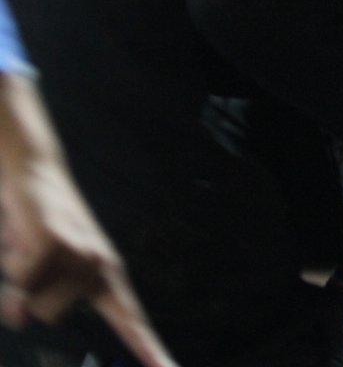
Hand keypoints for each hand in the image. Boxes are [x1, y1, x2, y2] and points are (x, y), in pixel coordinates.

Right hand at [1, 157, 176, 365]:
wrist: (35, 174)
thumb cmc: (39, 227)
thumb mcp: (44, 268)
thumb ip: (35, 300)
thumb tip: (19, 319)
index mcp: (105, 275)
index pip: (130, 320)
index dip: (149, 350)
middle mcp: (99, 266)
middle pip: (53, 316)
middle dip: (32, 294)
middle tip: (35, 259)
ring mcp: (82, 255)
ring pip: (37, 303)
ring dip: (21, 277)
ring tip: (30, 246)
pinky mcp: (58, 245)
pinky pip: (22, 280)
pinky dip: (12, 265)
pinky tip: (22, 240)